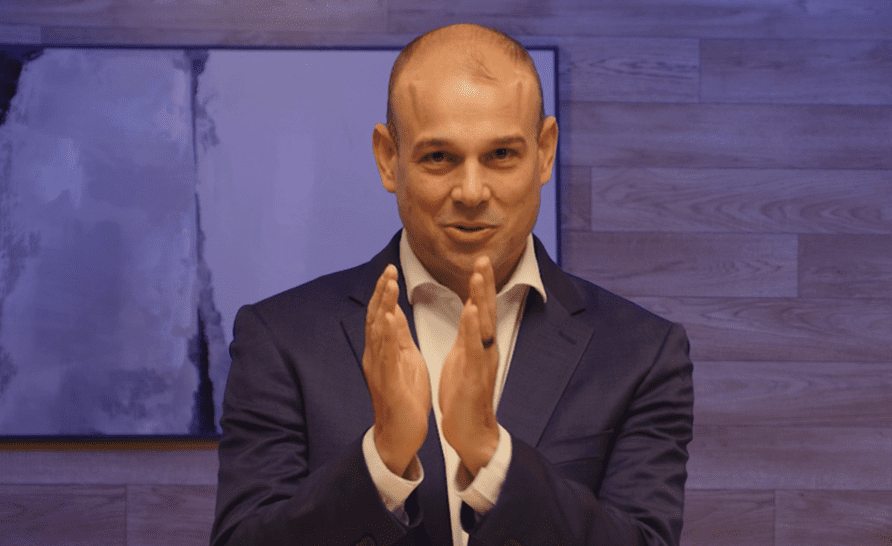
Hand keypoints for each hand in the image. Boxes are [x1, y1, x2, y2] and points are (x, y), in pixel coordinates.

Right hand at [362, 264, 430, 476]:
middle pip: (374, 318)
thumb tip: (392, 312)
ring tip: (387, 285)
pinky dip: (385, 335)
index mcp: (382, 351)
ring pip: (377, 332)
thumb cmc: (404, 399)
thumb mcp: (404, 360)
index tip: (391, 270)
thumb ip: (397, 336)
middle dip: (381, 292)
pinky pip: (385, 355)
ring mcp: (379, 369)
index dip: (384, 292)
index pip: (380, 315)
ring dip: (382, 306)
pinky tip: (386, 319)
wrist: (400, 436)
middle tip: (388, 269)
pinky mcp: (388, 382)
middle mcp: (375, 356)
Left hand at [439, 256, 500, 475]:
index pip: (479, 309)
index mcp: (478, 345)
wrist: (471, 433)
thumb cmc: (465, 396)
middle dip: (484, 283)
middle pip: (485, 310)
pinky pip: (474, 348)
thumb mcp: (464, 359)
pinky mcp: (474, 376)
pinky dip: (472, 328)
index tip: (480, 261)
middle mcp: (484, 350)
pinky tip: (471, 310)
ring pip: (482, 325)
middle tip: (484, 258)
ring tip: (479, 276)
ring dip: (480, 298)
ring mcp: (481, 362)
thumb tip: (471, 311)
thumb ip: (468, 335)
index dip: (480, 285)